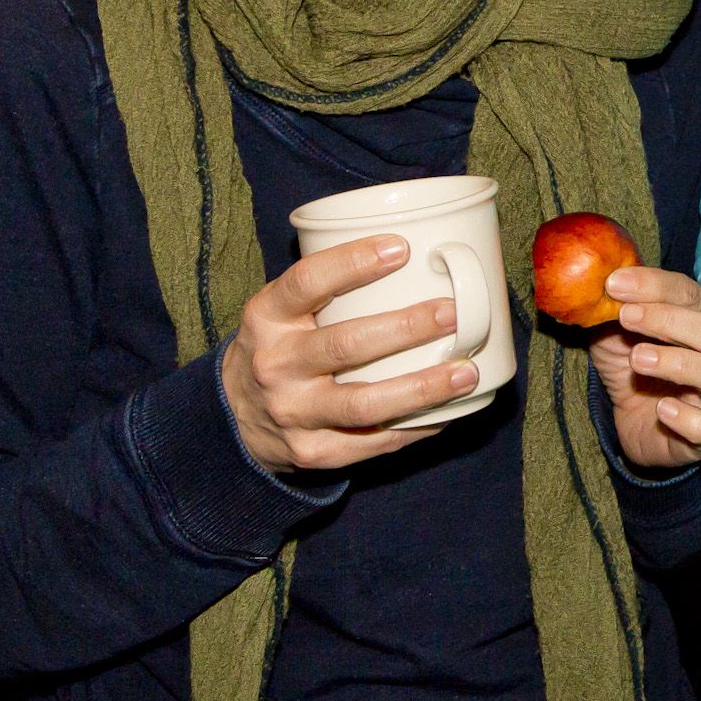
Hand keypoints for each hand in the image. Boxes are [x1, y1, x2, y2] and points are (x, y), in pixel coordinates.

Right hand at [220, 235, 475, 473]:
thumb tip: (419, 260)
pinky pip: (373, 442)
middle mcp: (276, 365)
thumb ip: (330, 289)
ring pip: (364, 403)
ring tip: (466, 372)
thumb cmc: (281, 347)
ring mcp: (293, 413)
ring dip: (422, 387)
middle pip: (345, 344)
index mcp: (266, 318)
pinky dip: (416, 426)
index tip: (401, 249)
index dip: (353, 262)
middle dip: (406, 327)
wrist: (235, 416)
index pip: (306, 282)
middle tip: (453, 312)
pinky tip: (448, 411)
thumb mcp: (282, 311)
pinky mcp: (313, 452)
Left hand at [592, 263, 700, 466]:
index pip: (691, 293)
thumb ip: (615, 303)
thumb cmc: (632, 363)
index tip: (614, 285)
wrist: (630, 418)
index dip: (654, 286)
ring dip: (679, 364)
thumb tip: (601, 278)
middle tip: (625, 318)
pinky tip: (662, 410)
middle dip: (668, 320)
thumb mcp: (616, 328)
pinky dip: (692, 420)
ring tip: (638, 360)